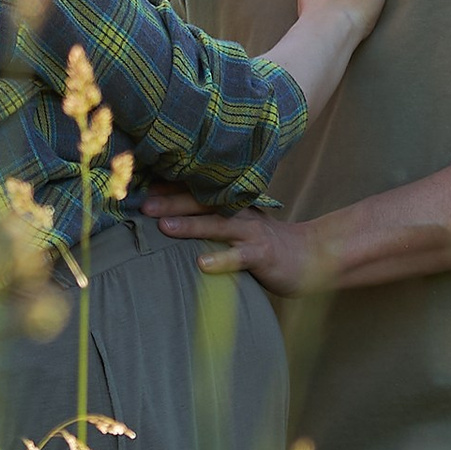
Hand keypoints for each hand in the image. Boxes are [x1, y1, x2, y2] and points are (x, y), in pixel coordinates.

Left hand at [140, 190, 334, 289]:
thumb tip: (169, 216)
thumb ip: (211, 219)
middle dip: (171, 201)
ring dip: (190, 225)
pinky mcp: (263, 256)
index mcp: (232, 204)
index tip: (140, 184)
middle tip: (142, 204)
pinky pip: (240, 258)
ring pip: (218, 225)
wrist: (310, 256)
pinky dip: (222, 260)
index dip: (170, 186)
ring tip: (164, 226)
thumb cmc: (264, 243)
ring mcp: (252, 233)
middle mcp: (240, 212)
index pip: (198, 190)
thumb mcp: (238, 225)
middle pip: (203, 202)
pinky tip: (202, 265)